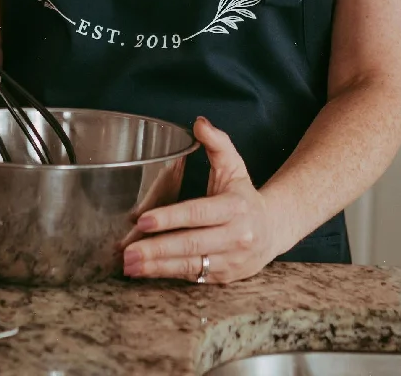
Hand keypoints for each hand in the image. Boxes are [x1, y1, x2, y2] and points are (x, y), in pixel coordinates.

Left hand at [122, 117, 279, 283]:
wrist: (273, 229)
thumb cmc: (244, 194)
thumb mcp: (234, 165)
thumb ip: (217, 143)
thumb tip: (198, 123)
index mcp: (235, 207)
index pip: (198, 213)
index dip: (170, 218)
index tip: (143, 219)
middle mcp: (236, 237)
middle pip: (190, 244)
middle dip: (156, 249)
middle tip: (128, 251)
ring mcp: (230, 260)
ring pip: (190, 265)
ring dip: (157, 267)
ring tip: (129, 265)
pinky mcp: (223, 277)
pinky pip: (192, 276)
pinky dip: (166, 274)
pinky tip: (145, 271)